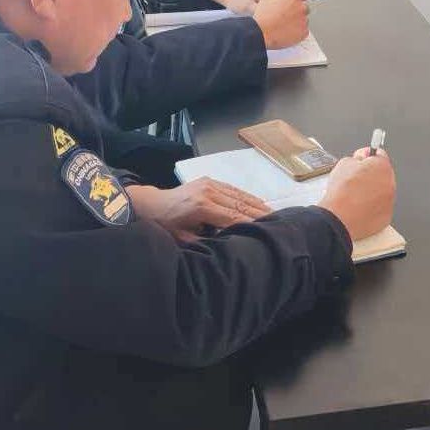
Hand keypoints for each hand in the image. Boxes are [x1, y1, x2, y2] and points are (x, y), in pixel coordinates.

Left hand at [125, 179, 269, 241]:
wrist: (150, 205)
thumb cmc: (165, 226)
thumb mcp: (183, 240)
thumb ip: (205, 243)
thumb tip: (227, 248)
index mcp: (202, 207)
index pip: (233, 218)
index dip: (251, 226)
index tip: (266, 233)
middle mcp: (208, 192)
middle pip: (240, 205)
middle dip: (259, 215)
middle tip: (279, 224)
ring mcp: (209, 184)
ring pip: (239, 195)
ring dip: (256, 204)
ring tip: (274, 214)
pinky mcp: (209, 181)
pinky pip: (233, 189)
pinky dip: (246, 197)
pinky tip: (258, 203)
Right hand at [252, 0, 313, 48]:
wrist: (261, 33)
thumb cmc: (263, 18)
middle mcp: (301, 8)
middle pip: (305, 8)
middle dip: (298, 11)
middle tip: (287, 17)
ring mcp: (303, 21)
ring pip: (304, 20)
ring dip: (297, 22)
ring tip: (284, 26)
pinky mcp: (304, 32)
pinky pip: (304, 31)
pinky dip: (298, 32)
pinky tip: (287, 32)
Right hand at [318, 148, 396, 241]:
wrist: (339, 218)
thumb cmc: (341, 193)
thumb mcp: (344, 164)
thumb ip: (357, 158)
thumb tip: (360, 159)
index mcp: (382, 167)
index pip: (379, 155)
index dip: (368, 156)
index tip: (363, 158)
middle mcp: (390, 184)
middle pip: (382, 175)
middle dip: (370, 175)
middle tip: (355, 179)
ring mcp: (389, 202)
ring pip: (381, 192)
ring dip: (372, 192)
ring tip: (354, 196)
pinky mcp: (386, 217)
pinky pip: (380, 208)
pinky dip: (371, 207)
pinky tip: (358, 207)